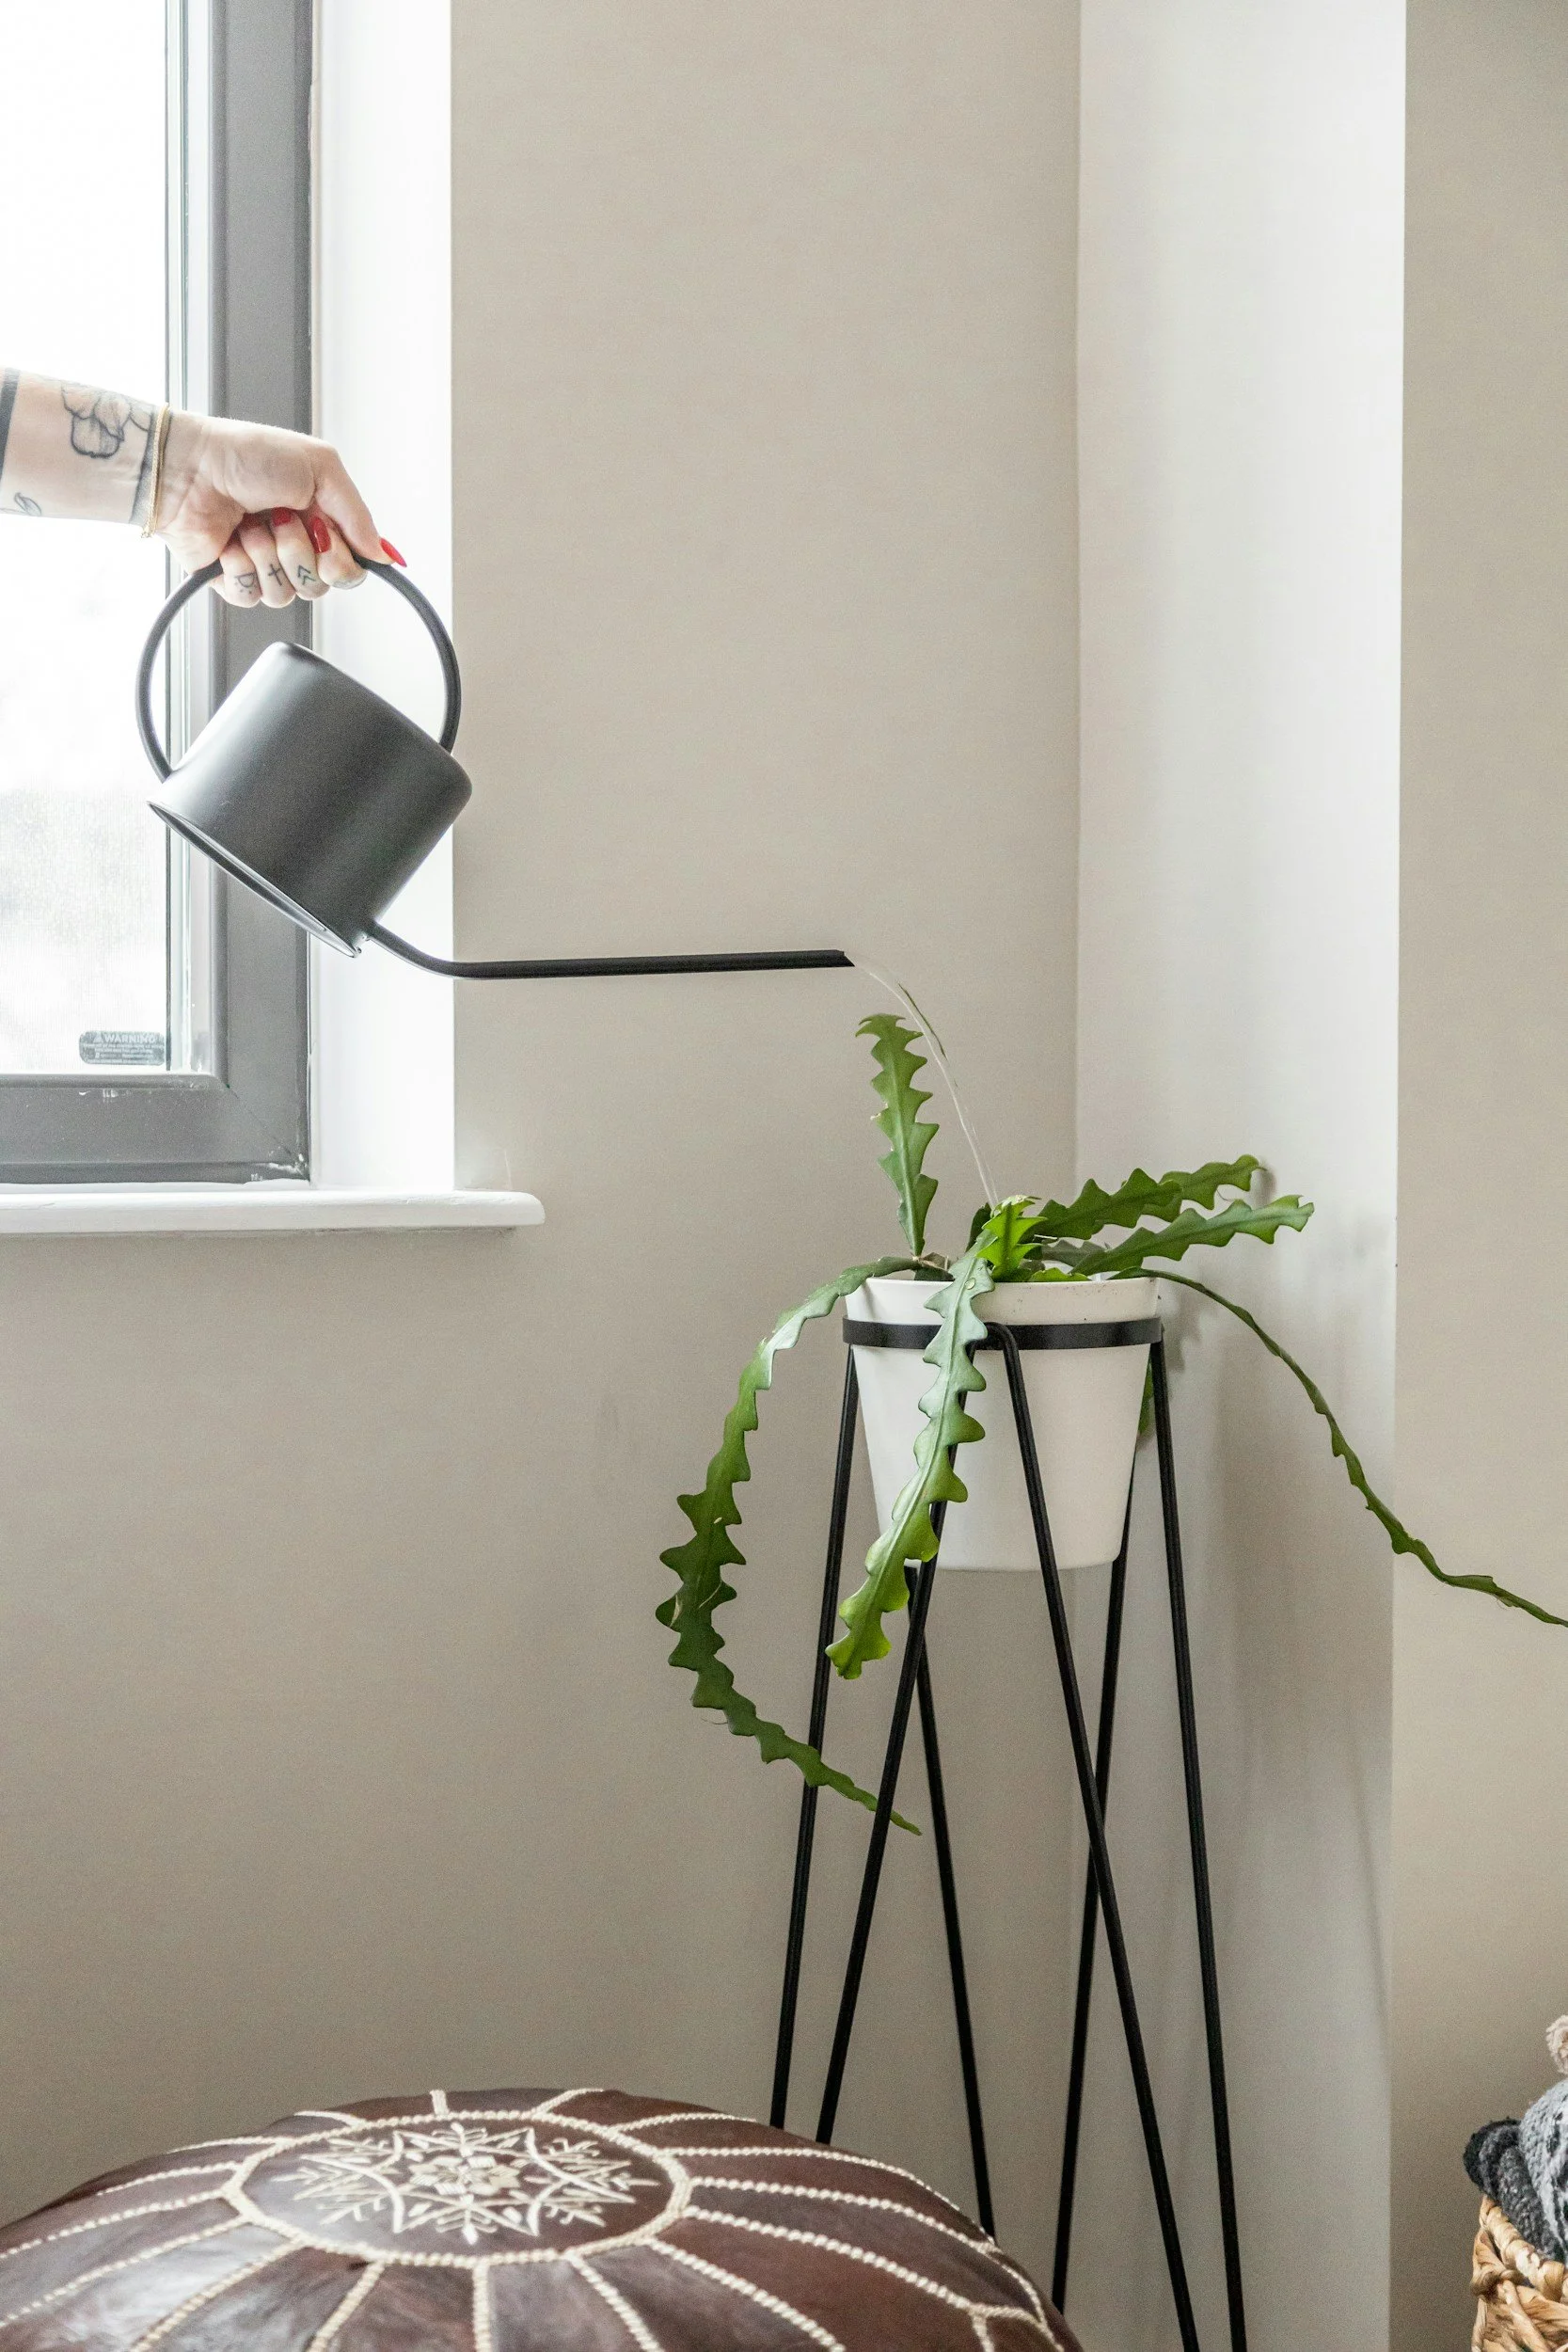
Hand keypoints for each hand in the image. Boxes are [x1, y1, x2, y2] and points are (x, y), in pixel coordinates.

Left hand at [156, 412, 398, 607]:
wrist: (188, 467)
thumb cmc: (244, 455)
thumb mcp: (320, 466)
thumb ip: (358, 514)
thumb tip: (385, 555)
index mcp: (319, 518)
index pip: (350, 567)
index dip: (341, 560)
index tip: (325, 532)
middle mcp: (294, 544)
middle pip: (322, 586)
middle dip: (301, 553)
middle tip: (280, 519)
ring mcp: (263, 563)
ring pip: (287, 595)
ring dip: (268, 556)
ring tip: (248, 524)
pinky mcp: (232, 580)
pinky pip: (253, 598)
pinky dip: (241, 567)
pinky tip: (230, 542)